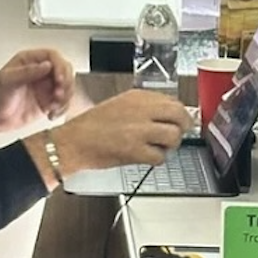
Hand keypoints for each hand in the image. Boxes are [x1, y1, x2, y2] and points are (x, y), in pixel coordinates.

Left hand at [0, 49, 74, 133]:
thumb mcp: (7, 81)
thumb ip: (27, 72)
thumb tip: (46, 65)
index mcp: (28, 61)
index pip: (53, 57)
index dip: (60, 67)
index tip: (59, 79)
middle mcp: (38, 73)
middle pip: (64, 71)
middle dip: (66, 84)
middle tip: (60, 94)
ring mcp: (44, 88)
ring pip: (67, 88)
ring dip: (66, 99)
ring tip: (55, 106)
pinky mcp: (46, 103)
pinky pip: (62, 104)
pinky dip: (62, 110)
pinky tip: (52, 114)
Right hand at [28, 89, 190, 178]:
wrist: (73, 142)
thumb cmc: (92, 127)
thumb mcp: (120, 105)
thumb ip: (144, 108)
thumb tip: (167, 115)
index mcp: (137, 97)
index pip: (172, 100)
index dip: (179, 113)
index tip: (180, 120)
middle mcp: (140, 110)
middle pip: (179, 114)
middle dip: (184, 127)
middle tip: (180, 133)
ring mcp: (138, 130)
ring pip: (173, 136)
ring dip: (171, 145)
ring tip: (160, 147)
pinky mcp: (135, 150)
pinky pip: (160, 157)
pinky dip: (157, 160)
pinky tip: (147, 157)